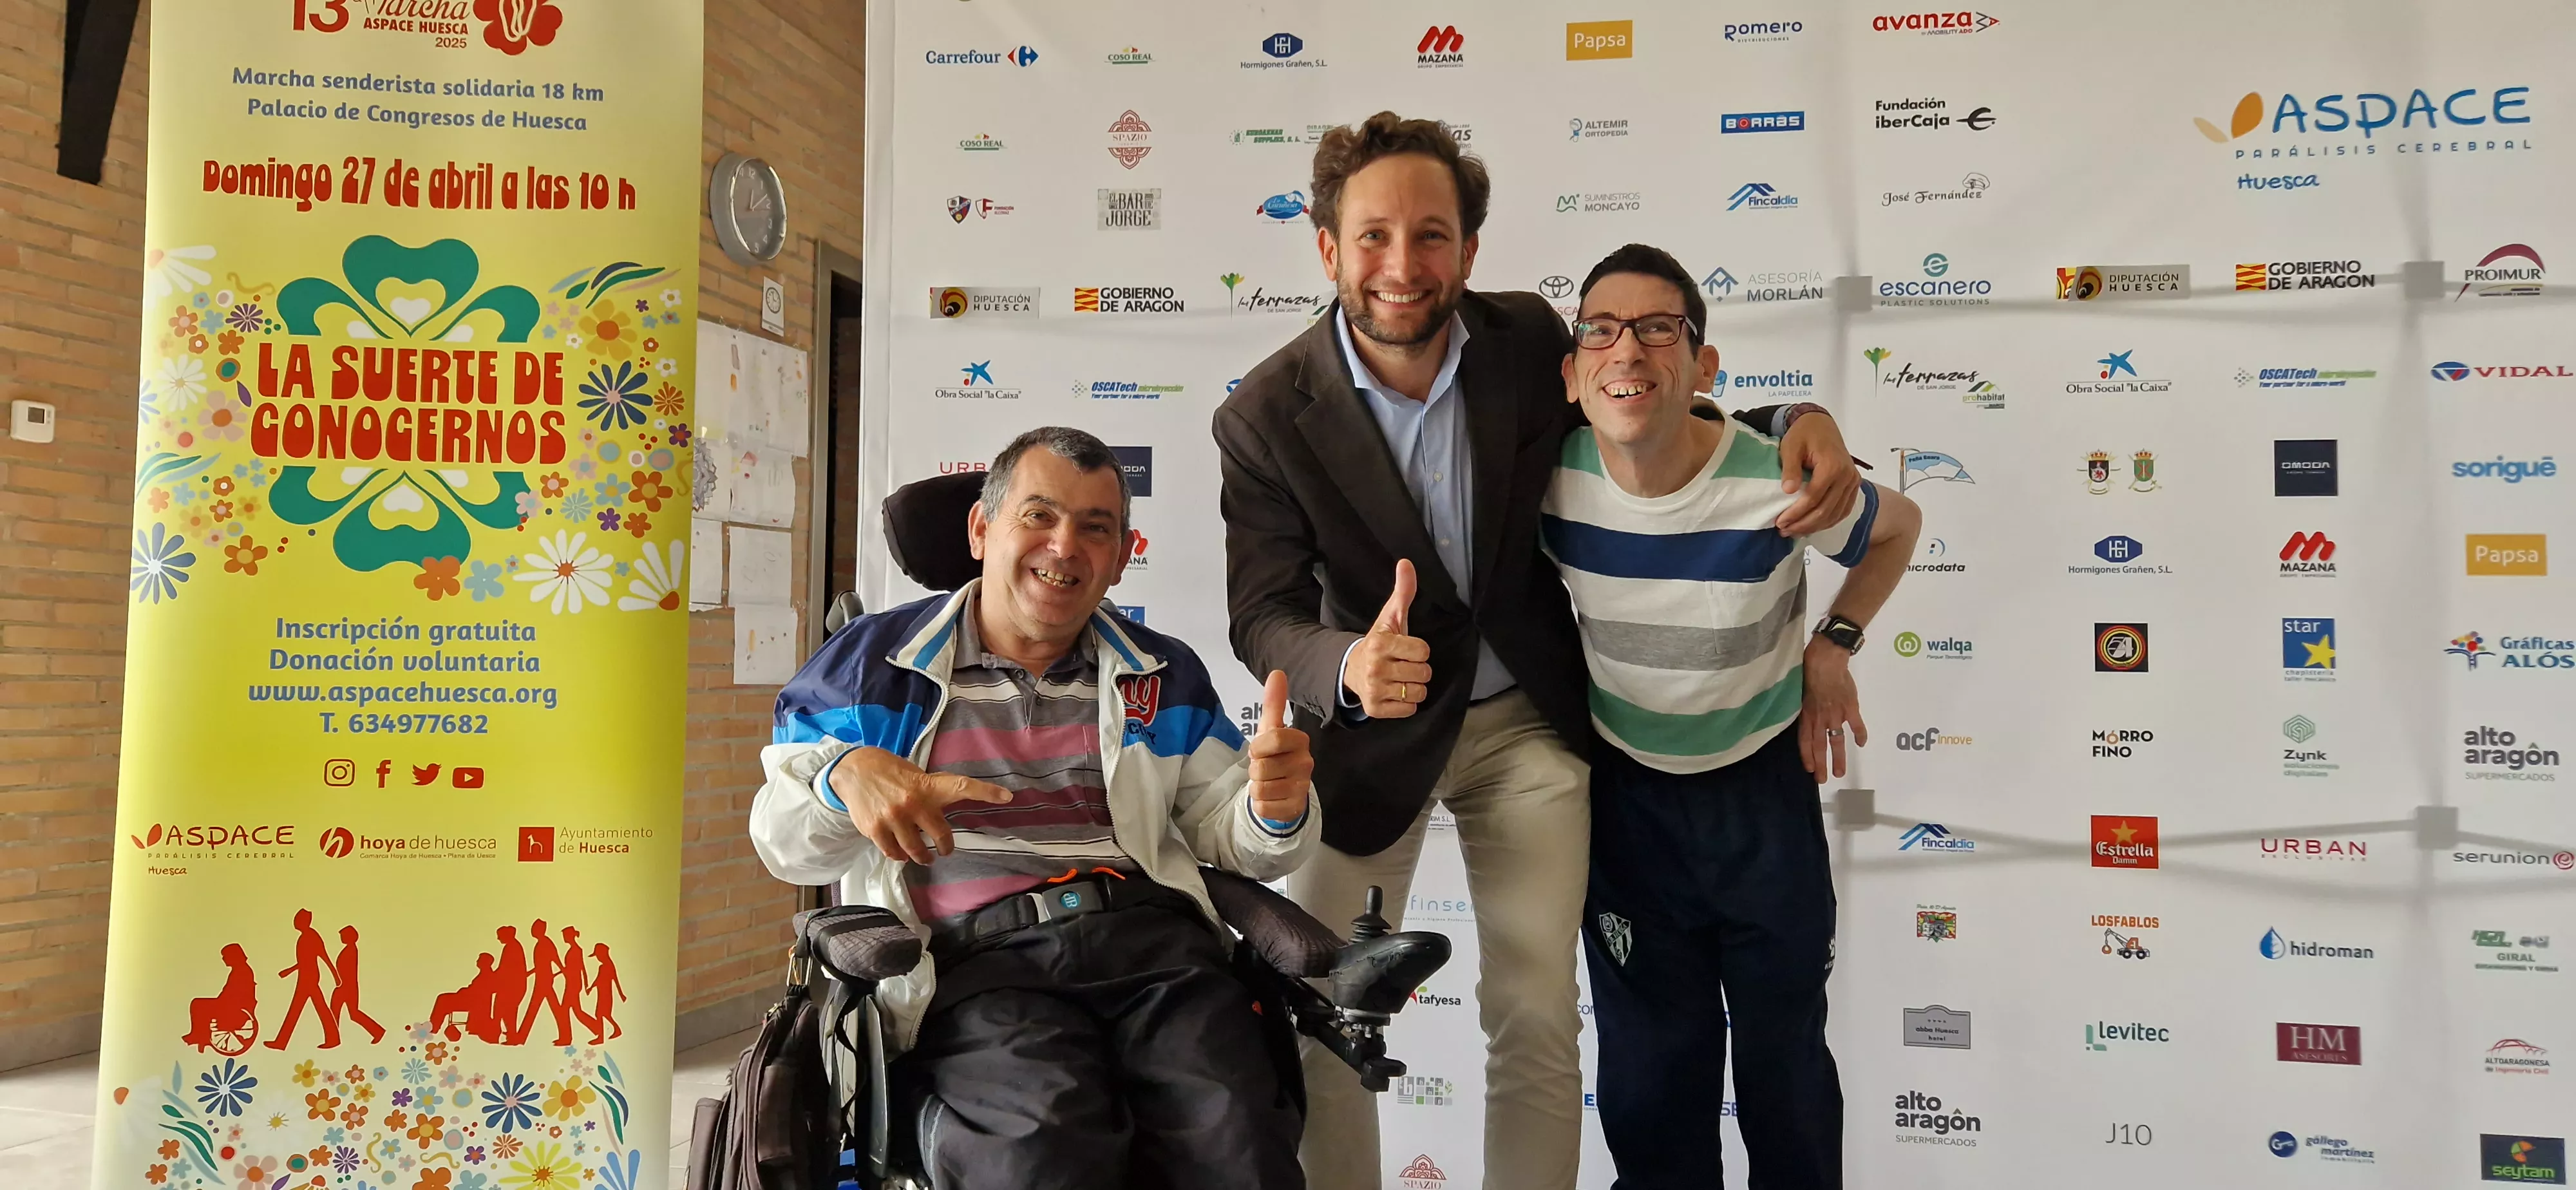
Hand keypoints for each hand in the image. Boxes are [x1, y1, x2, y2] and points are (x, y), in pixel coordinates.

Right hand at [827, 747, 1013, 864]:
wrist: (854, 770)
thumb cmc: (892, 773)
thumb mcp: (916, 776)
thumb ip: (932, 793)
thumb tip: (949, 810)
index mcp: (928, 785)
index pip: (962, 786)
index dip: (986, 792)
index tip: (1007, 796)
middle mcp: (913, 801)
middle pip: (939, 835)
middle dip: (944, 848)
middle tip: (944, 851)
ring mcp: (893, 817)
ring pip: (915, 850)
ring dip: (922, 857)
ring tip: (924, 857)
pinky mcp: (875, 829)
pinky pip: (893, 852)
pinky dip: (899, 855)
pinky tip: (901, 852)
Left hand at [1246, 671, 1311, 821]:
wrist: (1284, 789)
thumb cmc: (1275, 755)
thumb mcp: (1271, 729)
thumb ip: (1274, 703)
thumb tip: (1277, 672)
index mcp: (1300, 742)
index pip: (1274, 738)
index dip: (1258, 746)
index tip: (1259, 750)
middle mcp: (1305, 764)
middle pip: (1262, 767)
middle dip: (1255, 769)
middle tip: (1264, 768)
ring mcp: (1302, 788)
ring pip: (1260, 788)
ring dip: (1257, 787)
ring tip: (1267, 782)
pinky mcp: (1294, 808)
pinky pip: (1263, 807)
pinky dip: (1260, 804)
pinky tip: (1271, 797)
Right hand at [1344, 559, 1431, 717]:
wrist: (1350, 670)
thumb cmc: (1379, 643)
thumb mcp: (1391, 617)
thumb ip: (1403, 591)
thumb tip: (1406, 562)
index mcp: (1381, 643)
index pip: (1423, 650)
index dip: (1419, 650)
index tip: (1406, 648)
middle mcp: (1375, 667)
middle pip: (1424, 673)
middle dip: (1418, 669)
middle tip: (1403, 665)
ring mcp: (1374, 690)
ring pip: (1419, 693)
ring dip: (1413, 687)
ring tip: (1399, 679)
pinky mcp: (1375, 709)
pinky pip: (1409, 710)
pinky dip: (1406, 703)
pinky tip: (1394, 692)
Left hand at [1776, 411, 1860, 535]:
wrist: (1821, 425)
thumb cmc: (1804, 434)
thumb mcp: (1791, 447)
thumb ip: (1790, 469)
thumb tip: (1789, 491)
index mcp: (1832, 465)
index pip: (1813, 498)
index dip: (1795, 513)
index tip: (1780, 522)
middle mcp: (1847, 476)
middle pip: (1825, 510)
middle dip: (1803, 524)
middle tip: (1784, 531)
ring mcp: (1852, 481)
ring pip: (1835, 514)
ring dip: (1814, 526)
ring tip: (1794, 531)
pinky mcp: (1853, 485)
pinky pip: (1843, 510)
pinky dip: (1828, 521)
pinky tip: (1812, 526)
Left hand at [1798, 637, 1867, 778]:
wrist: (1826, 658)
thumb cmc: (1808, 669)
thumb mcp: (1798, 690)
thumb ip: (1803, 705)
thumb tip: (1803, 713)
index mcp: (1806, 714)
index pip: (1805, 741)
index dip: (1807, 756)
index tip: (1810, 769)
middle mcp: (1820, 718)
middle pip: (1819, 746)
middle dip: (1821, 764)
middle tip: (1822, 780)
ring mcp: (1836, 714)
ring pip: (1837, 741)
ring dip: (1838, 758)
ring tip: (1840, 772)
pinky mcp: (1850, 707)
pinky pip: (1857, 725)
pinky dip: (1860, 734)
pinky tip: (1861, 743)